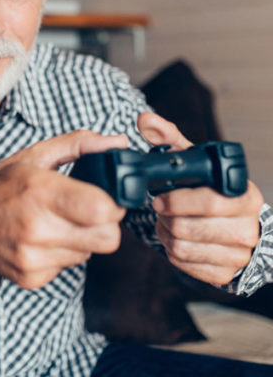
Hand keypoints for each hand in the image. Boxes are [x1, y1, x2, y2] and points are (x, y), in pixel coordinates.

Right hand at [0, 130, 128, 288]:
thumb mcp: (32, 155)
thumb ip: (79, 144)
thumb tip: (118, 143)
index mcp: (39, 191)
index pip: (103, 210)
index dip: (114, 203)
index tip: (106, 195)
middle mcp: (37, 228)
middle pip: (108, 239)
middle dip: (106, 224)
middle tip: (88, 211)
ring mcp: (33, 257)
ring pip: (91, 252)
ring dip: (83, 237)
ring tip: (56, 221)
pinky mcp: (31, 277)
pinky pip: (69, 266)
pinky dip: (63, 252)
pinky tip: (42, 239)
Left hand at [138, 112, 262, 284]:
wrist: (233, 227)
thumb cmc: (207, 190)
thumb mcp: (193, 163)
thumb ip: (168, 139)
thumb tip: (144, 119)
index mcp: (245, 196)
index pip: (211, 202)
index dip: (178, 201)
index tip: (159, 198)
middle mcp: (248, 227)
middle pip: (191, 227)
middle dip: (167, 218)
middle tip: (159, 210)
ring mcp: (238, 253)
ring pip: (183, 247)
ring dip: (165, 233)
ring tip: (166, 222)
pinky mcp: (224, 273)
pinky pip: (184, 264)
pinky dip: (171, 250)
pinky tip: (174, 238)